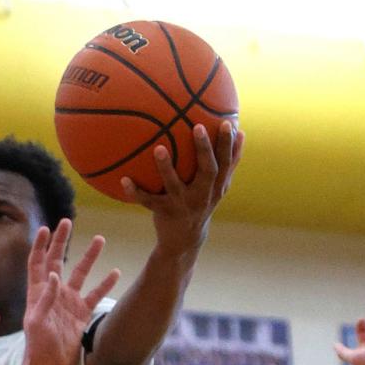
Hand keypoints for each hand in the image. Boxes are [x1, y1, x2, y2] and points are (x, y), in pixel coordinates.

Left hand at [22, 222, 119, 364]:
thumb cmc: (38, 346)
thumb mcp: (37, 322)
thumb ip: (45, 298)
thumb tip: (54, 273)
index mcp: (38, 292)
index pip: (38, 262)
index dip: (40, 245)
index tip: (45, 228)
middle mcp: (53, 292)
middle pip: (58, 260)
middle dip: (62, 241)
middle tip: (67, 221)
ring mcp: (69, 302)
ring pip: (81, 273)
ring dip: (90, 257)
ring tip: (100, 239)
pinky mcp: (81, 313)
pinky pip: (96, 295)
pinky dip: (106, 284)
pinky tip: (116, 272)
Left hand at [119, 123, 242, 251]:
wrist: (184, 240)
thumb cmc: (201, 203)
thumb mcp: (218, 187)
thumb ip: (229, 163)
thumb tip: (241, 131)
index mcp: (217, 187)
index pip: (226, 163)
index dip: (227, 145)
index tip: (226, 124)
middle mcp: (202, 196)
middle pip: (207, 171)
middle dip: (204, 149)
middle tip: (197, 127)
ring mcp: (183, 205)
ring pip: (175, 185)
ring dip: (166, 167)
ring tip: (159, 149)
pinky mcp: (164, 213)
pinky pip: (148, 201)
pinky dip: (135, 191)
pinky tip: (124, 180)